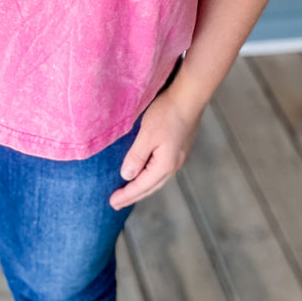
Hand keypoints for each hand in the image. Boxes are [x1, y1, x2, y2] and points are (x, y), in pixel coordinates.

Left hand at [109, 87, 203, 210]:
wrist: (189, 97)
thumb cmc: (167, 113)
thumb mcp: (146, 134)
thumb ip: (136, 157)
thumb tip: (127, 176)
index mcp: (165, 165)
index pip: (141, 186)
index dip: (126, 195)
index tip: (111, 203)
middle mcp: (174, 165)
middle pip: (150, 187)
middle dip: (133, 195)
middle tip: (117, 203)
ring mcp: (179, 157)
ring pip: (157, 179)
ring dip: (142, 186)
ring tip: (129, 191)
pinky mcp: (180, 148)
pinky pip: (161, 169)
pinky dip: (150, 176)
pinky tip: (145, 172)